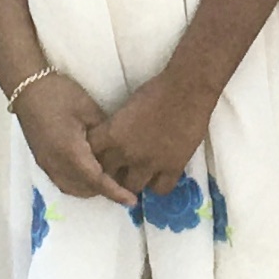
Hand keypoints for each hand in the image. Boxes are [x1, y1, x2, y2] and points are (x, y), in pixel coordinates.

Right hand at [18, 74, 135, 206]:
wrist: (27, 88)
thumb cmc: (59, 94)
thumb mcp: (88, 109)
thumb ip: (104, 132)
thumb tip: (116, 147)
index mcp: (70, 151)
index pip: (96, 180)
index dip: (115, 192)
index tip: (132, 201)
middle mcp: (56, 164)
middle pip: (84, 189)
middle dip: (104, 191)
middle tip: (125, 186)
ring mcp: (46, 164)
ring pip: (72, 188)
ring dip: (90, 189)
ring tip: (109, 181)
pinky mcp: (42, 160)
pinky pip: (62, 182)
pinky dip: (77, 184)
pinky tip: (88, 174)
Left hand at [94, 73, 214, 199]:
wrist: (188, 88)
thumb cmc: (157, 89)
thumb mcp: (127, 106)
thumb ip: (117, 127)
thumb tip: (114, 138)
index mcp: (113, 134)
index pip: (90, 156)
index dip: (93, 158)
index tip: (99, 157)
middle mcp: (127, 153)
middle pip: (107, 177)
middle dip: (110, 174)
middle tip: (117, 170)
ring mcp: (150, 163)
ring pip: (132, 188)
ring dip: (133, 182)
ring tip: (138, 176)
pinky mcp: (173, 167)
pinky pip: (160, 189)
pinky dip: (158, 185)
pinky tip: (159, 176)